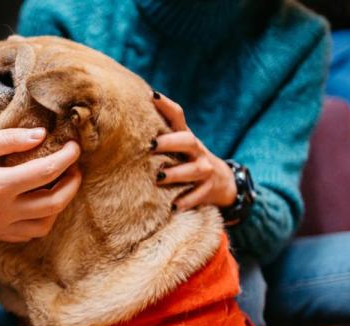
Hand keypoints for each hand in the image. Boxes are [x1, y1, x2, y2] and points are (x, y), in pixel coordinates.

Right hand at [0, 128, 81, 241]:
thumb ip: (9, 141)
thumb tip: (41, 135)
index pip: (46, 173)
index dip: (67, 158)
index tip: (75, 146)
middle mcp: (1, 213)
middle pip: (54, 203)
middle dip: (72, 184)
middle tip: (75, 167)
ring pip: (44, 224)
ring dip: (59, 205)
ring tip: (60, 184)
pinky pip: (27, 234)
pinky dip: (41, 220)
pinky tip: (39, 201)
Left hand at [152, 92, 236, 210]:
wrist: (223, 182)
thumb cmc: (188, 160)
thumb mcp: (179, 146)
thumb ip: (160, 135)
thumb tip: (126, 118)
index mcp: (186, 137)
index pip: (178, 116)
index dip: (166, 105)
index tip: (151, 96)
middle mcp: (197, 151)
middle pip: (187, 141)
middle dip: (170, 142)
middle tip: (151, 146)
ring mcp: (204, 170)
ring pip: (193, 170)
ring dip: (176, 173)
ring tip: (160, 176)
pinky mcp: (208, 190)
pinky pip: (197, 196)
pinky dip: (186, 201)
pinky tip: (173, 206)